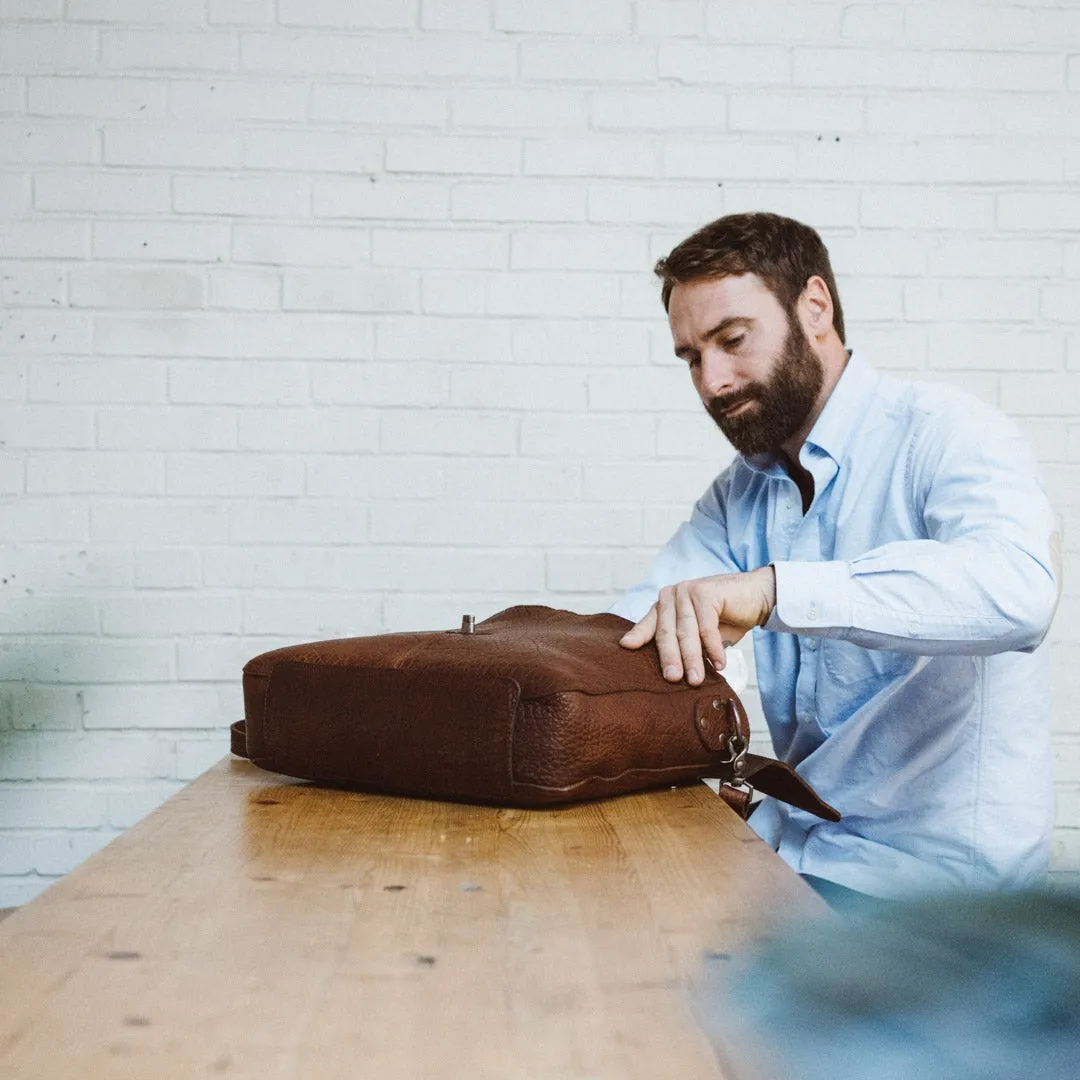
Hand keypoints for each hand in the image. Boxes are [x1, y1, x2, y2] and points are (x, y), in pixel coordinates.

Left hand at [618, 567, 775, 685]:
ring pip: (686, 632)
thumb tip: (671, 674)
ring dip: (692, 658)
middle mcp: (672, 595)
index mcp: (665, 604)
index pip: (650, 625)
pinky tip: (719, 664)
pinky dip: (713, 648)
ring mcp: (687, 591)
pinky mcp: (705, 592)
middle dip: (671, 658)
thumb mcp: (698, 633)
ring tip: (696, 680)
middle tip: (673, 679)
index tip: (627, 646)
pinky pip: (707, 627)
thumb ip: (683, 645)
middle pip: (667, 632)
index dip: (639, 636)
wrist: (755, 596)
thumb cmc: (724, 618)